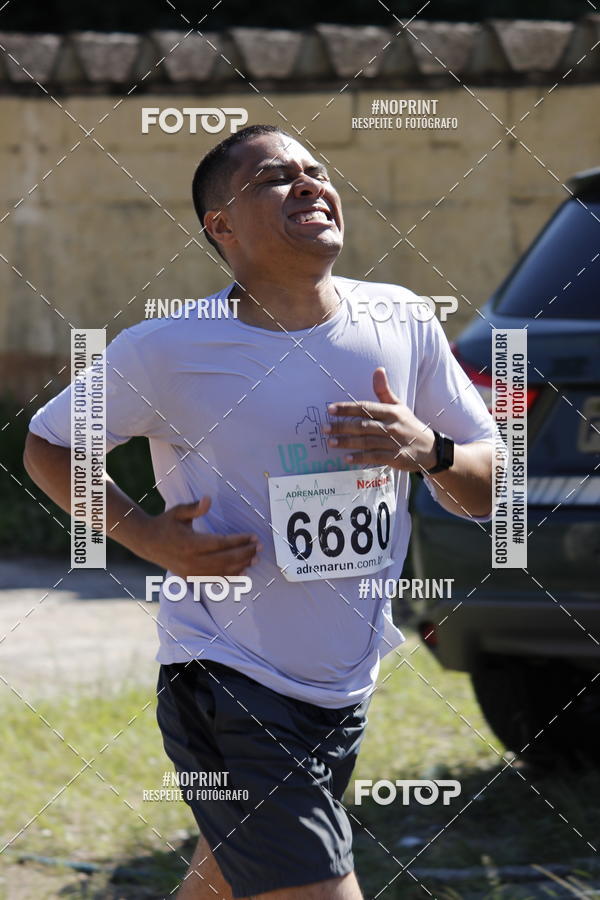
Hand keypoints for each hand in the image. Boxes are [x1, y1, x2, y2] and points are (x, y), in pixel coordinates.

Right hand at [140, 496, 261, 578]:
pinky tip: (243, 572)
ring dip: (241, 565)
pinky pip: (214, 579)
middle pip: (225, 559)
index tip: (253, 537)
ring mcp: (191, 571)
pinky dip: (230, 577)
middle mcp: (191, 561)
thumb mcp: (178, 512)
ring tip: (256, 559)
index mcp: (190, 543)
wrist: (147, 542)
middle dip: (245, 553)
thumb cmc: (165, 524)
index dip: (239, 541)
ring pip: (221, 571)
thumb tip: (208, 500)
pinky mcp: (191, 577)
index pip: (221, 544)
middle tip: (259, 547)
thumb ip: (194, 508)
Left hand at [324, 367, 436, 472]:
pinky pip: (375, 457)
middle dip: (342, 426)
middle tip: (324, 428)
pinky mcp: (396, 458)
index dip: (347, 408)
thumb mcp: (399, 406)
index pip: (365, 408)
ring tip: (331, 442)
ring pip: (367, 441)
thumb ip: (384, 391)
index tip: (330, 409)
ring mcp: (394, 443)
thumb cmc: (410, 425)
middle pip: (363, 425)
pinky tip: (346, 458)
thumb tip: (378, 369)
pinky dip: (360, 458)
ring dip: (347, 442)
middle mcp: (392, 426)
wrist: (431, 449)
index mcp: (391, 412)